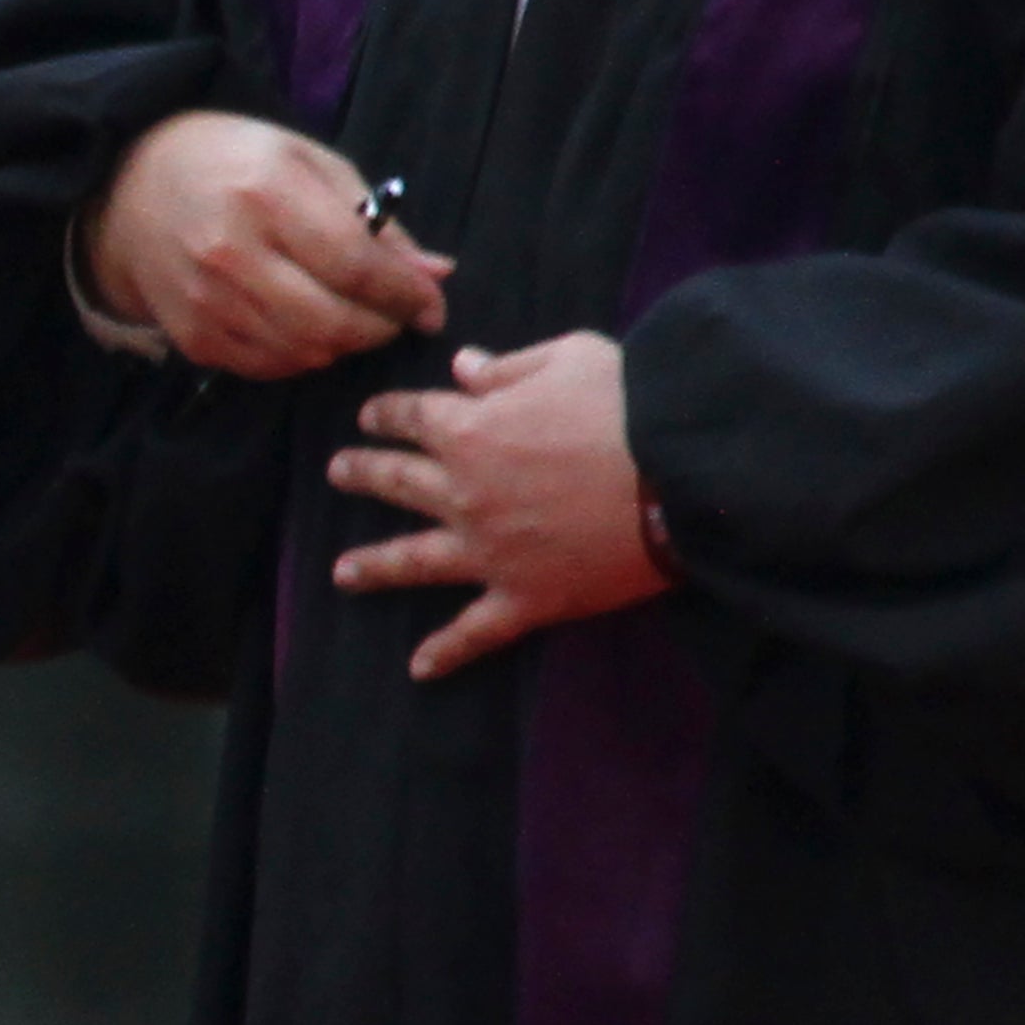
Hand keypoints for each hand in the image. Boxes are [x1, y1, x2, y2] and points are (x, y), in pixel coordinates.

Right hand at [89, 115, 454, 379]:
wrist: (130, 185)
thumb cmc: (233, 162)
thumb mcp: (310, 165)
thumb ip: (374, 224)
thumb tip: (435, 275)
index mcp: (268, 195)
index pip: (356, 266)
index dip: (407, 295)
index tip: (431, 305)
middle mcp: (231, 252)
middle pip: (333, 322)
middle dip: (382, 328)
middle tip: (397, 317)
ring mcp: (206, 300)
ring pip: (304, 352)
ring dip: (344, 345)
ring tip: (354, 320)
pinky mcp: (192, 335)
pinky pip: (266, 367)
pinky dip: (302, 356)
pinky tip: (307, 330)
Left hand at [331, 335, 661, 681]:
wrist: (686, 476)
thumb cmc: (634, 404)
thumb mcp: (570, 358)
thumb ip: (507, 366)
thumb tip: (462, 366)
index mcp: (470, 431)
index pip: (412, 417)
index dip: (387, 414)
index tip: (371, 416)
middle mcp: (464, 493)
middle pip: (397, 481)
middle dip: (363, 473)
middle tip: (339, 473)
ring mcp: (489, 551)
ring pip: (414, 559)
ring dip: (374, 565)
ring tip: (342, 573)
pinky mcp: (526, 596)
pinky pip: (476, 631)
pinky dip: (447, 651)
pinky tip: (419, 667)